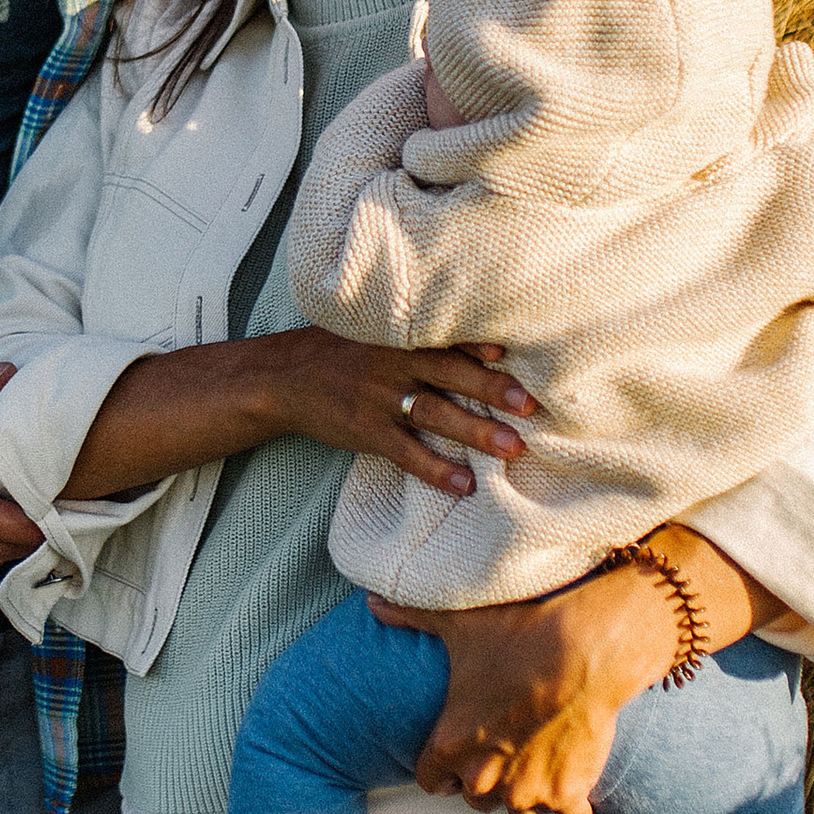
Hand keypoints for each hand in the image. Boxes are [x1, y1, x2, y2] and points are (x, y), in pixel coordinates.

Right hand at [255, 327, 535, 496]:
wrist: (283, 377)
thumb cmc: (341, 351)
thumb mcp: (373, 329)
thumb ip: (418, 333)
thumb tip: (483, 341)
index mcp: (398, 335)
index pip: (446, 336)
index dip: (480, 345)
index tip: (514, 353)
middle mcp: (393, 363)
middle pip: (449, 374)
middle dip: (491, 389)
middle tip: (530, 406)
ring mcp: (378, 398)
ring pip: (434, 414)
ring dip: (476, 431)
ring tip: (512, 448)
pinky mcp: (366, 431)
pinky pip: (406, 454)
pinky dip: (436, 470)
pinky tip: (464, 485)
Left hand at [383, 526, 774, 813]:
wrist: (586, 649)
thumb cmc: (520, 635)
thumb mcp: (460, 624)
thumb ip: (411, 615)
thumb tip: (372, 600)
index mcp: (452, 745)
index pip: (432, 781)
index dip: (444, 769)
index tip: (459, 754)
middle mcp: (485, 777)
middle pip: (477, 799)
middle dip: (487, 781)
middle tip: (505, 753)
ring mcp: (530, 790)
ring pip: (521, 811)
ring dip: (528, 793)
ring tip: (539, 764)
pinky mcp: (570, 792)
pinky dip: (574, 800)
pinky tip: (576, 777)